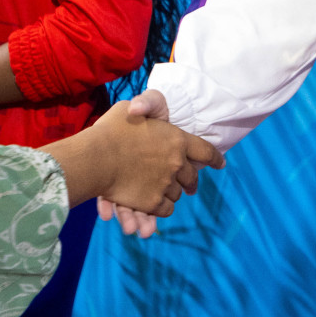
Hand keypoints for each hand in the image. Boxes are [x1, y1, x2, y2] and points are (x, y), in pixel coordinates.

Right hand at [43, 93, 221, 215]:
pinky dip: (162, 207)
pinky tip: (154, 204)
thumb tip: (139, 108)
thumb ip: (142, 107)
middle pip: (191, 176)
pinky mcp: (152, 202)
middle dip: (191, 181)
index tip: (221, 163)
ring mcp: (165, 184)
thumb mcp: (129, 108)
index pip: (205, 150)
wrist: (95, 157)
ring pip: (177, 194)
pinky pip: (166, 209)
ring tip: (166, 193)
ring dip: (172, 192)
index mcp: (176, 138)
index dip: (214, 157)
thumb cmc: (110, 129)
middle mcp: (176, 163)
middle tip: (190, 186)